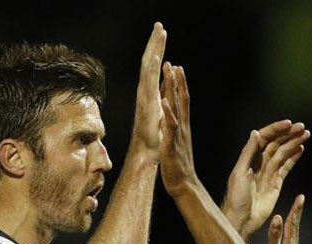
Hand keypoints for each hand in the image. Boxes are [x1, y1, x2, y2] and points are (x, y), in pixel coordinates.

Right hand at [129, 23, 166, 160]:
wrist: (147, 151)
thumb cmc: (154, 137)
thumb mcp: (161, 113)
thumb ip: (163, 99)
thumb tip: (166, 90)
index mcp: (151, 92)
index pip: (153, 66)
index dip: (157, 51)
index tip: (161, 36)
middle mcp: (146, 90)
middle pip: (149, 61)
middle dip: (155, 43)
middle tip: (159, 25)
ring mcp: (145, 94)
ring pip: (148, 66)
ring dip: (154, 48)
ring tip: (159, 31)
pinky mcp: (148, 102)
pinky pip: (150, 80)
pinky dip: (153, 67)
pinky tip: (159, 55)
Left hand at [159, 63, 196, 196]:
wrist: (184, 184)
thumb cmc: (179, 167)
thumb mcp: (177, 144)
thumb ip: (177, 132)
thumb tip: (174, 123)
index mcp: (183, 127)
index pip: (183, 102)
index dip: (180, 85)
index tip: (177, 69)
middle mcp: (182, 127)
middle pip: (182, 100)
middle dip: (177, 81)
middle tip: (173, 64)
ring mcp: (178, 134)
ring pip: (177, 107)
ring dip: (174, 90)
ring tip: (171, 74)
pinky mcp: (172, 143)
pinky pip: (171, 126)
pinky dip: (168, 112)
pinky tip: (164, 101)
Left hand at [223, 121, 309, 237]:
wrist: (242, 219)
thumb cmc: (236, 198)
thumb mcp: (239, 173)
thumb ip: (248, 152)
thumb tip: (255, 133)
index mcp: (249, 158)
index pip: (265, 138)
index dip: (276, 129)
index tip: (289, 123)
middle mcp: (259, 162)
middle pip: (276, 143)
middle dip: (289, 134)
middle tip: (302, 127)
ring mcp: (268, 172)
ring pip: (283, 153)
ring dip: (294, 143)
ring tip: (306, 134)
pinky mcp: (276, 182)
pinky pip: (286, 166)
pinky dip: (293, 157)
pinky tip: (300, 148)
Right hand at [262, 195, 303, 243]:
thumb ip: (274, 237)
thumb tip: (278, 218)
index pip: (293, 224)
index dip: (296, 210)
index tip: (301, 197)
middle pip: (296, 228)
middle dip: (297, 213)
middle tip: (300, 200)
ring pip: (294, 234)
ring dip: (294, 222)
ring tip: (294, 212)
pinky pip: (290, 241)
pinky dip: (289, 232)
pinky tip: (287, 234)